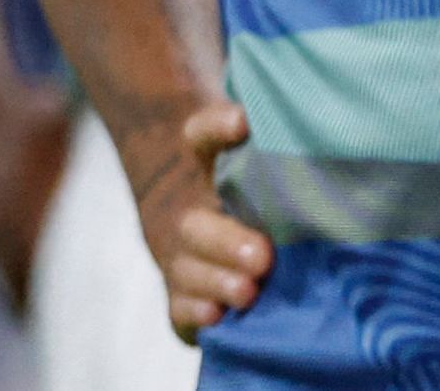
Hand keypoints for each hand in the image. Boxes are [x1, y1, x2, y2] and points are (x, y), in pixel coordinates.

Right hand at [131, 99, 269, 342]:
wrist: (177, 193)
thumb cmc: (227, 169)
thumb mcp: (230, 139)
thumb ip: (239, 129)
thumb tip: (253, 120)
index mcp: (198, 162)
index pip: (203, 135)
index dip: (220, 127)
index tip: (242, 125)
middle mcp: (183, 212)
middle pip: (194, 227)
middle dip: (227, 244)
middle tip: (262, 255)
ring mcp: (178, 256)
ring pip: (186, 273)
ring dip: (215, 284)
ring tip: (247, 293)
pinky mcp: (181, 293)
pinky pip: (178, 310)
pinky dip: (192, 316)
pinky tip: (215, 320)